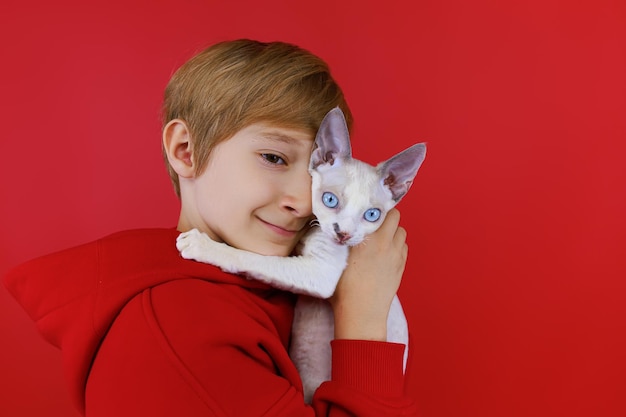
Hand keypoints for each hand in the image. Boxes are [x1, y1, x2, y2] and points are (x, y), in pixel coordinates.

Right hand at [330, 208, 407, 340]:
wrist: (361, 314)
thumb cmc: (343, 289)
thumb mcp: (335, 260)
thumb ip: (340, 240)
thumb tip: (338, 227)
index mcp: (368, 239)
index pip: (380, 211)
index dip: (374, 207)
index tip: (366, 207)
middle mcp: (385, 243)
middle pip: (395, 216)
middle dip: (385, 216)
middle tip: (372, 222)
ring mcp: (396, 256)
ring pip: (402, 232)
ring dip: (392, 231)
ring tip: (379, 238)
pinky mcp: (401, 267)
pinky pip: (403, 247)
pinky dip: (396, 245)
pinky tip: (384, 253)